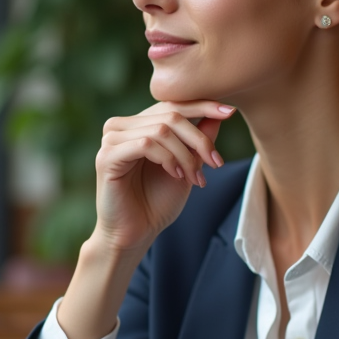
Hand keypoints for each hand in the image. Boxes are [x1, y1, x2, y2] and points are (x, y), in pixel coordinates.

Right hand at [92, 100, 234, 253]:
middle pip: (170, 115)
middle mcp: (121, 126)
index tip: (230, 111)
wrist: (136, 234)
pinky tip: (176, 175)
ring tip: (195, 177)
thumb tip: (220, 113)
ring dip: (185, 155)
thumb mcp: (187, 165)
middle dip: (199, 139)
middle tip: (216, 163)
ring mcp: (111, 139)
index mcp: (137, 124)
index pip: (172, 104)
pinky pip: (146, 144)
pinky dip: (168, 159)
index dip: (202, 104)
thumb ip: (198, 140)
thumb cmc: (157, 202)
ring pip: (161, 130)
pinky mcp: (107, 156)